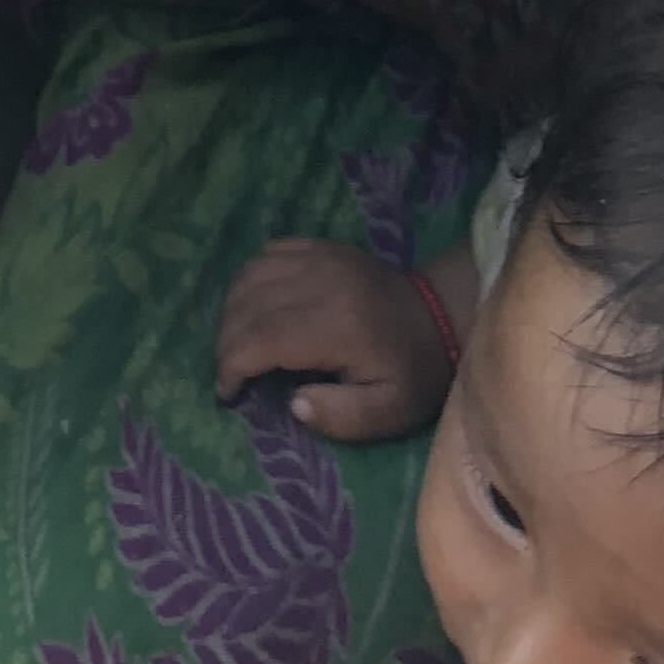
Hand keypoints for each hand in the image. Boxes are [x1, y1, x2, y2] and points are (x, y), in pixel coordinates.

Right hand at [217, 234, 474, 440]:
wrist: (438, 317)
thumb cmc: (412, 373)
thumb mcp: (389, 412)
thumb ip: (341, 417)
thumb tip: (294, 403)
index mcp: (337, 325)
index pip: (263, 338)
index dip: (232, 364)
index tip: (226, 392)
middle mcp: (322, 282)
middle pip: (248, 304)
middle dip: (225, 343)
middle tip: (227, 374)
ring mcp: (320, 257)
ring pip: (250, 274)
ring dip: (231, 310)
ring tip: (234, 344)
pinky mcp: (321, 246)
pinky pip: (267, 253)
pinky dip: (248, 280)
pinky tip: (251, 307)